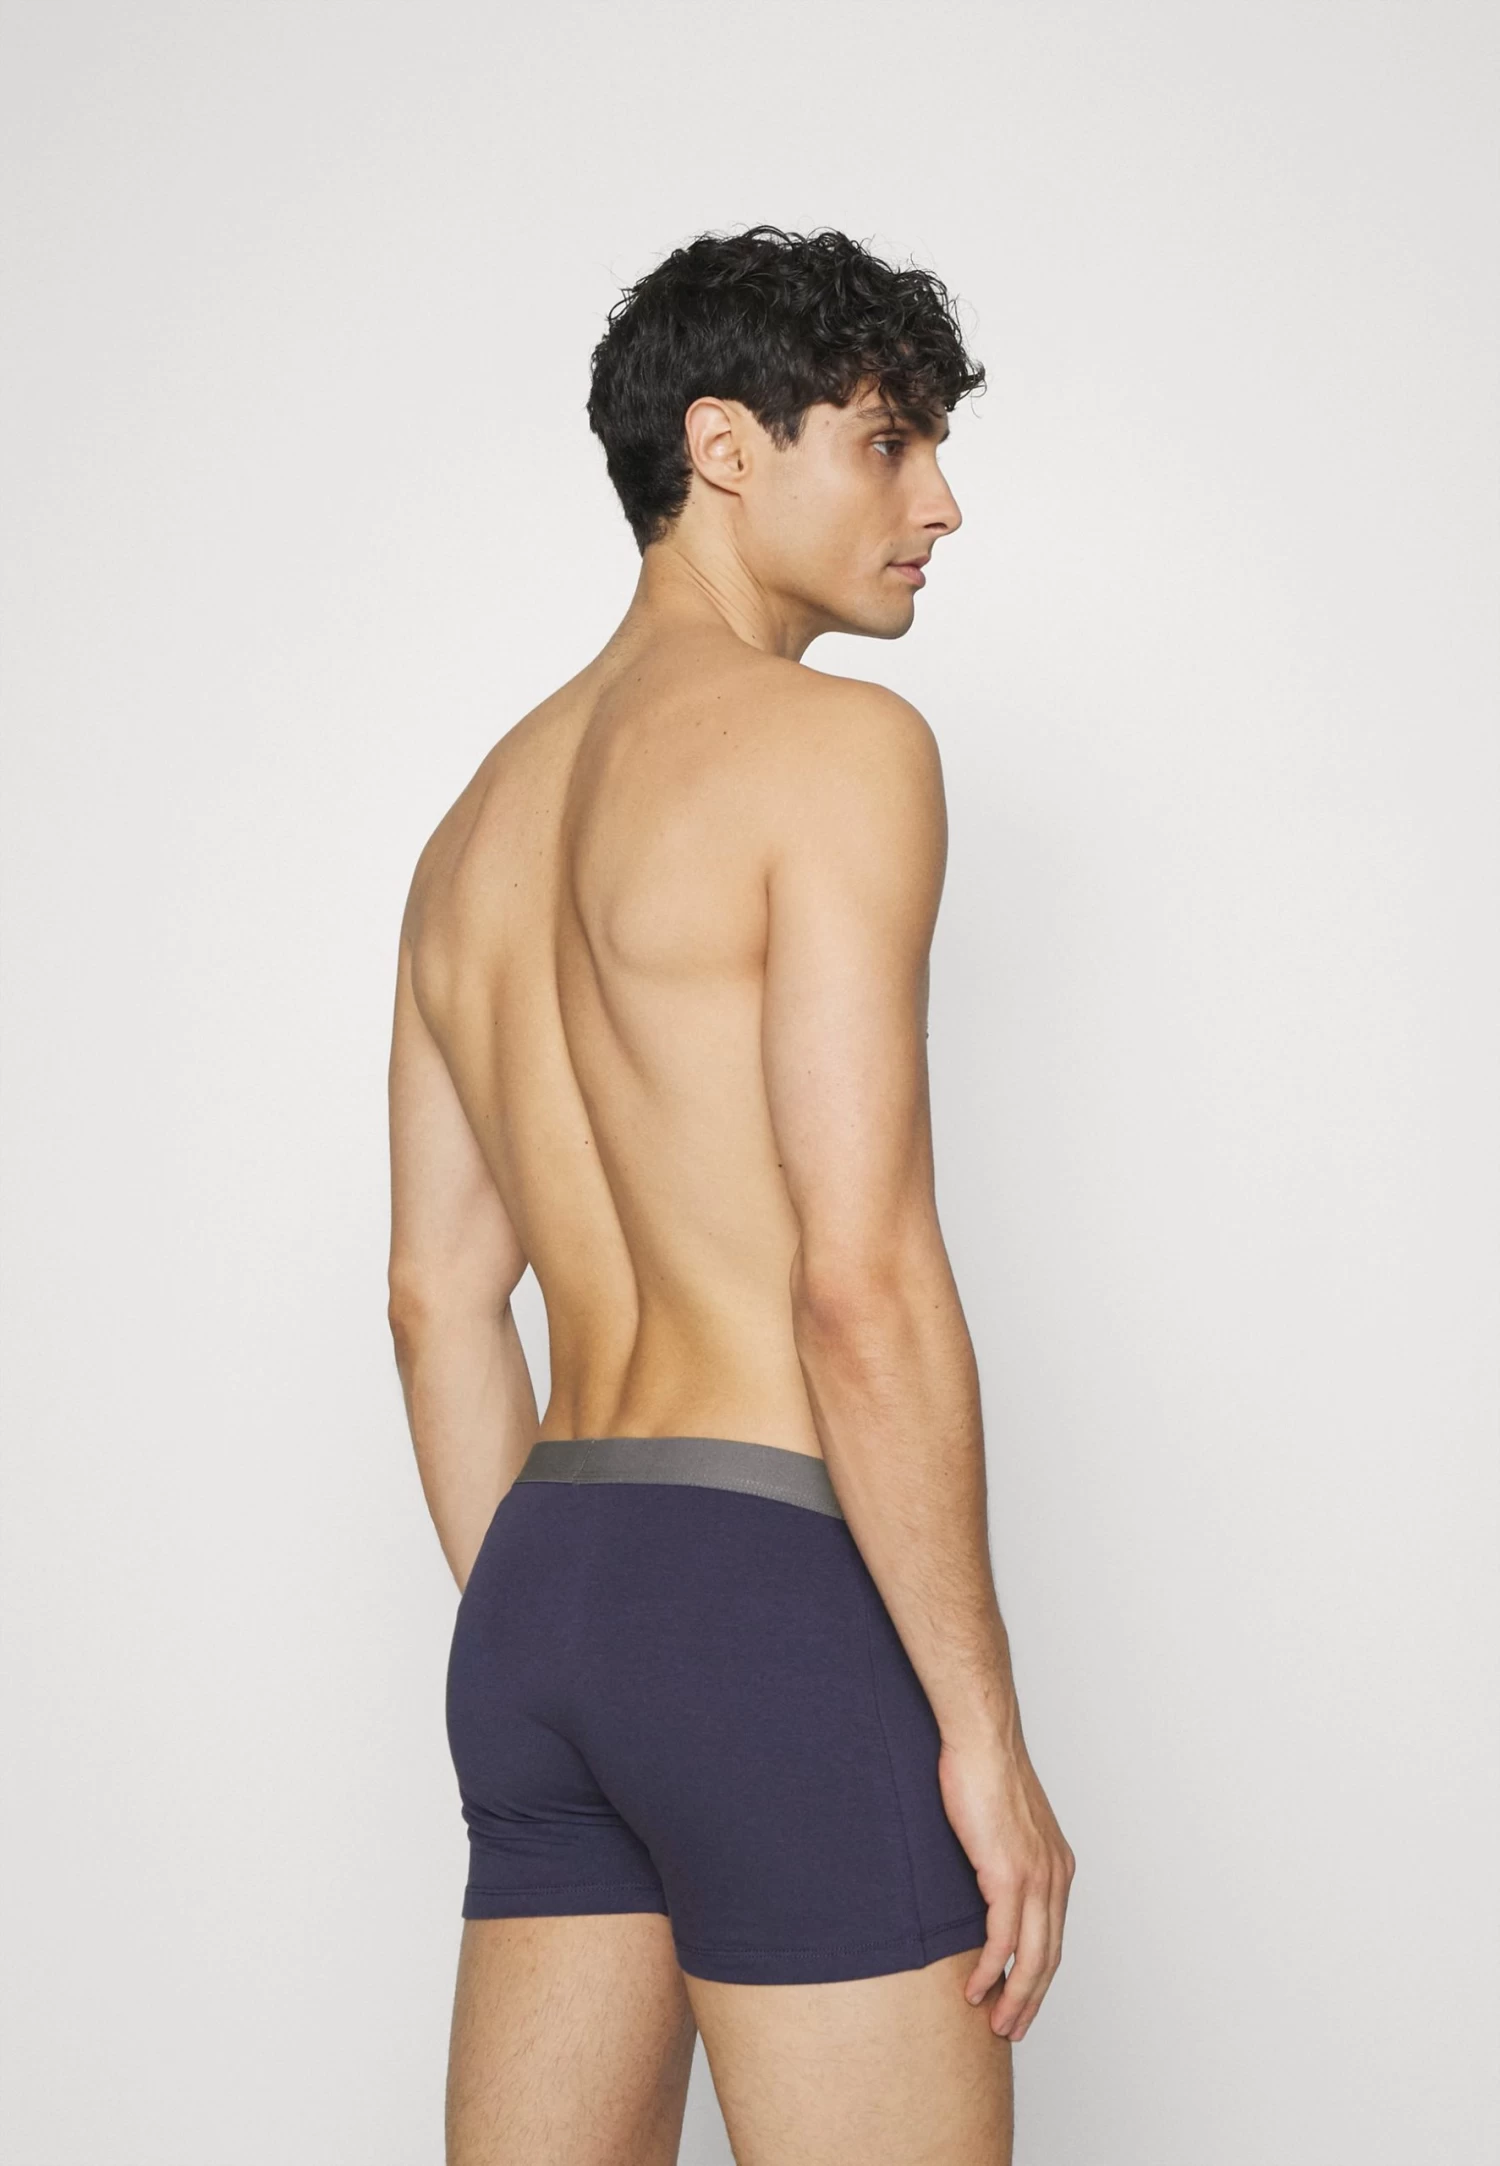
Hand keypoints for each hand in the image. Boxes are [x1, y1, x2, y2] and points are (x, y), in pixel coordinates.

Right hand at [937, 1732, 1075, 2040]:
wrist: (983, 1740)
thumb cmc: (984, 1771)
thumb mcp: (1003, 1824)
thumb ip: (1004, 1856)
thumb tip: (985, 1880)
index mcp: (1057, 1865)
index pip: (1053, 1935)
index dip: (1039, 1975)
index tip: (1020, 1999)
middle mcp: (1055, 1876)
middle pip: (1049, 1956)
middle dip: (1031, 1999)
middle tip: (1011, 2028)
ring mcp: (1035, 1877)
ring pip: (1031, 1957)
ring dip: (1013, 1997)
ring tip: (995, 2022)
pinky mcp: (1008, 1874)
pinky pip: (1002, 1939)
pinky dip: (989, 1970)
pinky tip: (974, 1988)